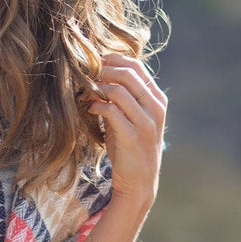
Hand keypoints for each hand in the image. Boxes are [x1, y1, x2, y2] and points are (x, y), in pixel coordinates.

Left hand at [90, 53, 167, 213]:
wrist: (139, 182)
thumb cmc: (130, 148)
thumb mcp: (131, 119)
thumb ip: (122, 99)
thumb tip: (98, 76)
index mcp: (157, 99)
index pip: (137, 66)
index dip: (113, 59)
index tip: (94, 60)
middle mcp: (156, 107)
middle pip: (128, 73)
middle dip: (103, 69)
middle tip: (84, 72)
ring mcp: (146, 122)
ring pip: (119, 90)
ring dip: (97, 87)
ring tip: (83, 91)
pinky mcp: (133, 136)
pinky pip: (112, 111)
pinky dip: (96, 105)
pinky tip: (89, 108)